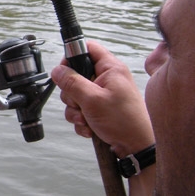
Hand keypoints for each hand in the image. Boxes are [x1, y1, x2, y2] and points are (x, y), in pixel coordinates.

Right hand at [50, 41, 152, 157]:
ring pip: (76, 96)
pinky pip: (81, 110)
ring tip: (86, 119)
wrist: (137, 147)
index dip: (73, 57)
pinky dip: (81, 120)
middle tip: (79, 103)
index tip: (65, 73)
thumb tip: (57, 70)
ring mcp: (103, 95)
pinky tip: (89, 128)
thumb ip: (72, 83)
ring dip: (75, 110)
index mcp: (110, 69)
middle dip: (71, 94)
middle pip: (76, 75)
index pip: (88, 48)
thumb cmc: (124, 121)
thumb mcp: (92, 100)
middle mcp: (107, 79)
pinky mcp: (100, 109)